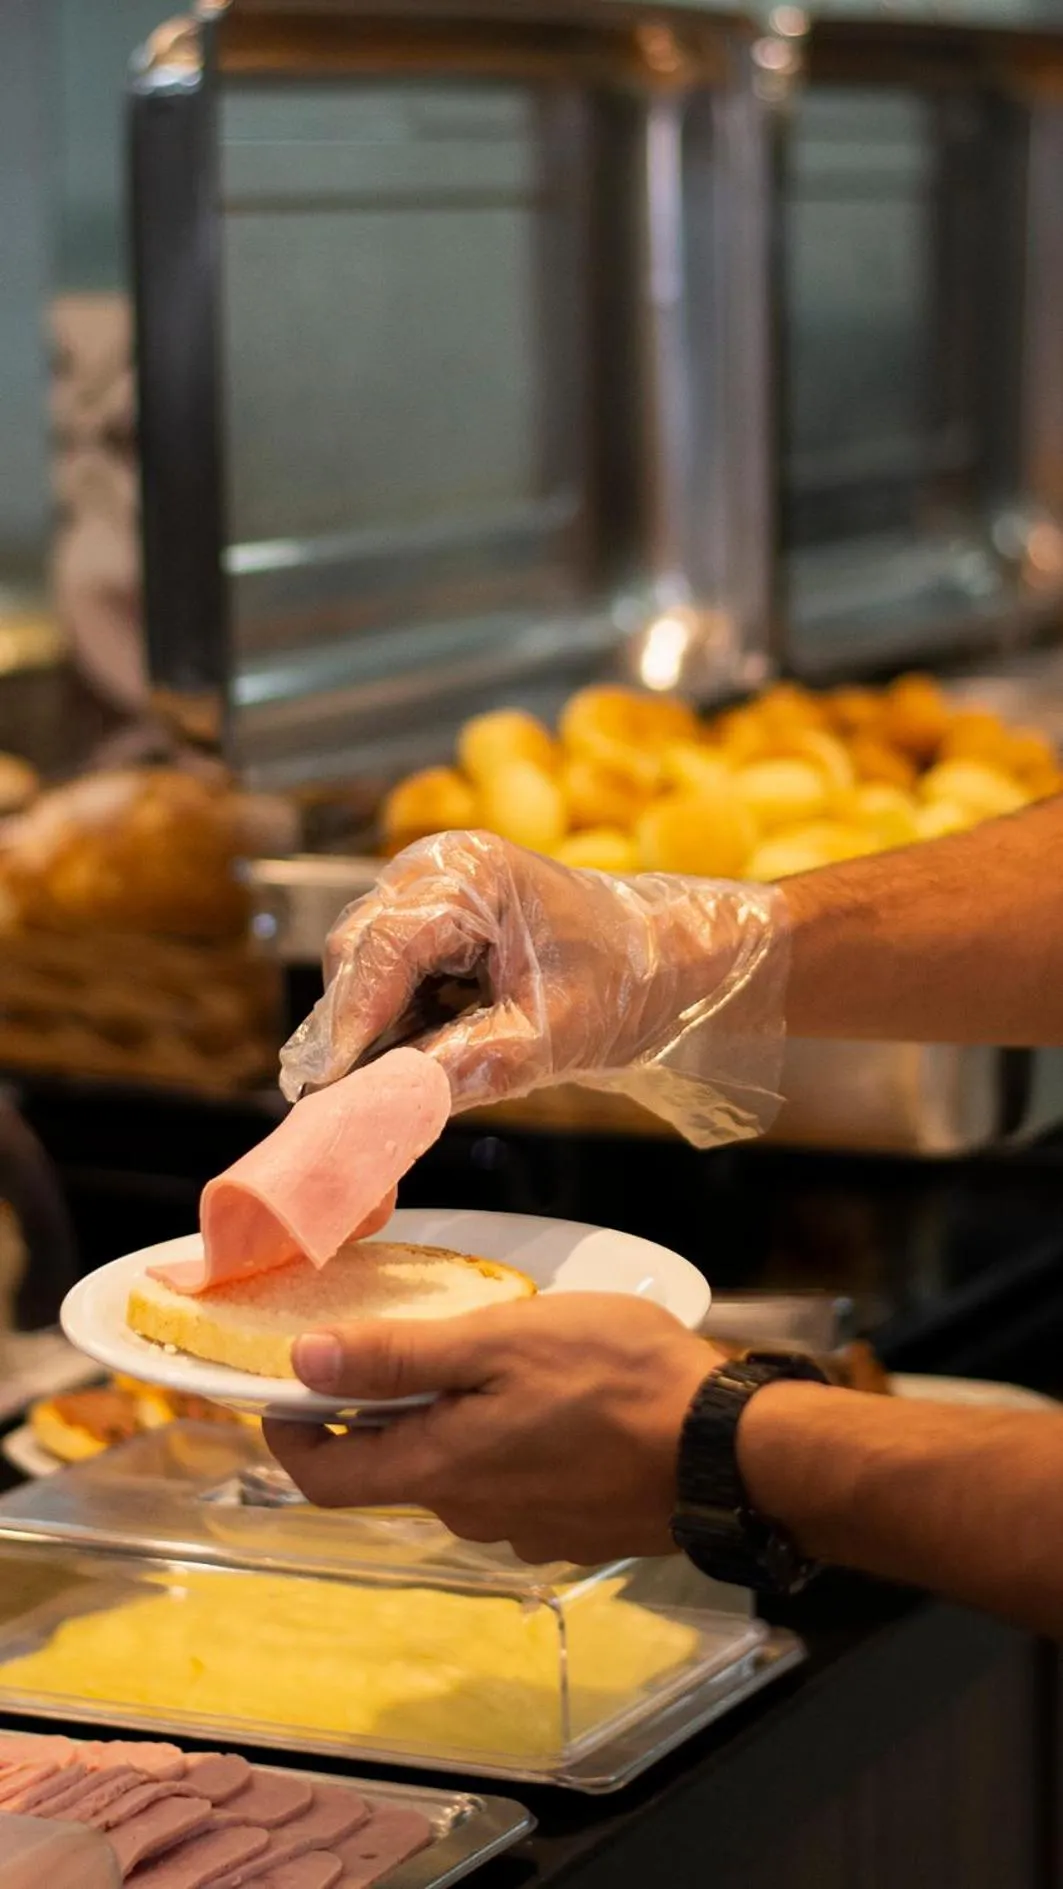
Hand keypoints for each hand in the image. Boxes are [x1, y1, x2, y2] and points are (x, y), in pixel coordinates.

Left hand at [263, 1295, 718, 1564]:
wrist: (727, 1449)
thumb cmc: (613, 1379)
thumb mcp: (498, 1344)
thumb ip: (399, 1358)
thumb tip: (303, 1364)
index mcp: (441, 1470)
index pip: (328, 1479)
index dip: (293, 1435)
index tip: (287, 1386)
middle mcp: (472, 1515)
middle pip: (399, 1468)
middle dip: (392, 1411)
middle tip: (419, 1343)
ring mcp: (527, 1529)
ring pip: (463, 1474)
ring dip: (461, 1424)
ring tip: (505, 1360)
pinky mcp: (576, 1529)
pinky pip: (518, 1486)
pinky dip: (514, 1444)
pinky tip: (558, 1401)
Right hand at [280, 831, 785, 1146]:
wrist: (664, 962)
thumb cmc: (621, 983)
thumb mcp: (546, 1039)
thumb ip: (464, 1068)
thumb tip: (386, 1103)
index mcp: (471, 875)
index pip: (383, 946)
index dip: (349, 1021)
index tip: (325, 1087)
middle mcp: (436, 868)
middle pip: (358, 952)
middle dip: (354, 1029)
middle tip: (350, 1103)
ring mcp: (428, 890)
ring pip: (365, 969)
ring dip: (377, 1030)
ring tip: (409, 1081)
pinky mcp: (430, 921)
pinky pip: (388, 977)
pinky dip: (397, 1023)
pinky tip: (430, 1054)